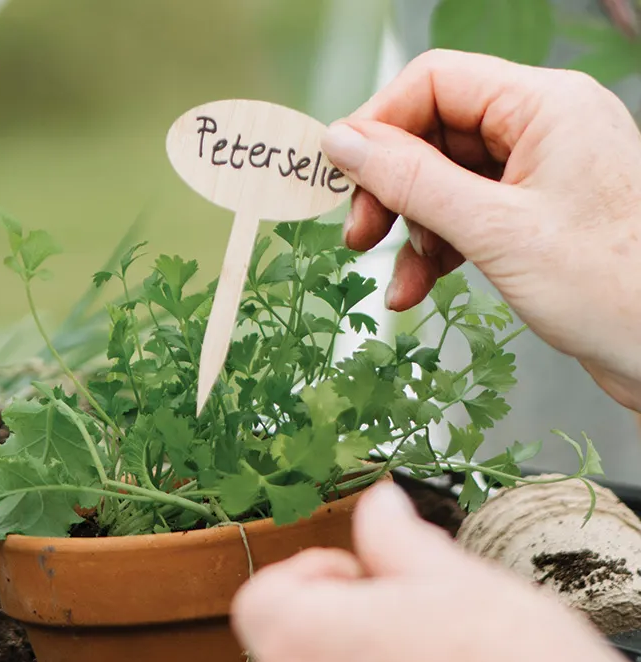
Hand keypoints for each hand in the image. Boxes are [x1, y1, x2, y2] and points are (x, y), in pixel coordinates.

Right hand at [321, 49, 640, 411]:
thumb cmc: (614, 286)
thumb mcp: (493, 231)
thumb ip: (412, 181)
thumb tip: (344, 143)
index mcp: (546, 105)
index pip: (434, 82)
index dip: (377, 124)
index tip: (338, 174)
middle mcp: (545, 128)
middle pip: (433, 133)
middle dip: (389, 188)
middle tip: (359, 234)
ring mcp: (542, 173)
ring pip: (444, 182)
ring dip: (410, 230)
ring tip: (394, 275)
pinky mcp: (538, 217)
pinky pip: (467, 217)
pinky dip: (436, 251)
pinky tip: (417, 288)